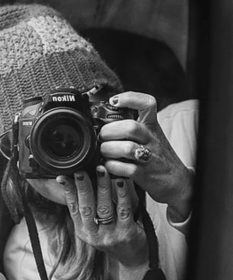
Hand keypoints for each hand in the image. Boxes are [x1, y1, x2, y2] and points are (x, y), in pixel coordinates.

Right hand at [57, 167, 147, 268]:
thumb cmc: (114, 234)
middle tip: (81, 169)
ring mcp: (110, 236)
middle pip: (86, 206)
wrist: (135, 257)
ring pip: (104, 207)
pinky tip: (121, 181)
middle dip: (83, 186)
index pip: (72, 207)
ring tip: (101, 170)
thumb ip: (87, 207)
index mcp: (82, 230)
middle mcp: (93, 235)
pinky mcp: (127, 234)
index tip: (64, 175)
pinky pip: (124, 210)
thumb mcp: (95, 224)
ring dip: (102, 186)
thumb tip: (76, 180)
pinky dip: (122, 194)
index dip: (68, 190)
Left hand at [100, 91, 192, 220]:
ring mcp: (149, 156)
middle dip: (109, 131)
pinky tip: (108, 165)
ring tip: (104, 152)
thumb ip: (131, 127)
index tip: (114, 101)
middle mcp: (151, 139)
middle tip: (102, 137)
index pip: (147, 104)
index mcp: (151, 126)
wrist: (176, 181)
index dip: (130, 98)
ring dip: (107, 149)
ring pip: (126, 148)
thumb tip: (102, 121)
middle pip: (130, 127)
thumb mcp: (149, 136)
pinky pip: (123, 168)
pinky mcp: (144, 174)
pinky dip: (110, 166)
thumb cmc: (157, 156)